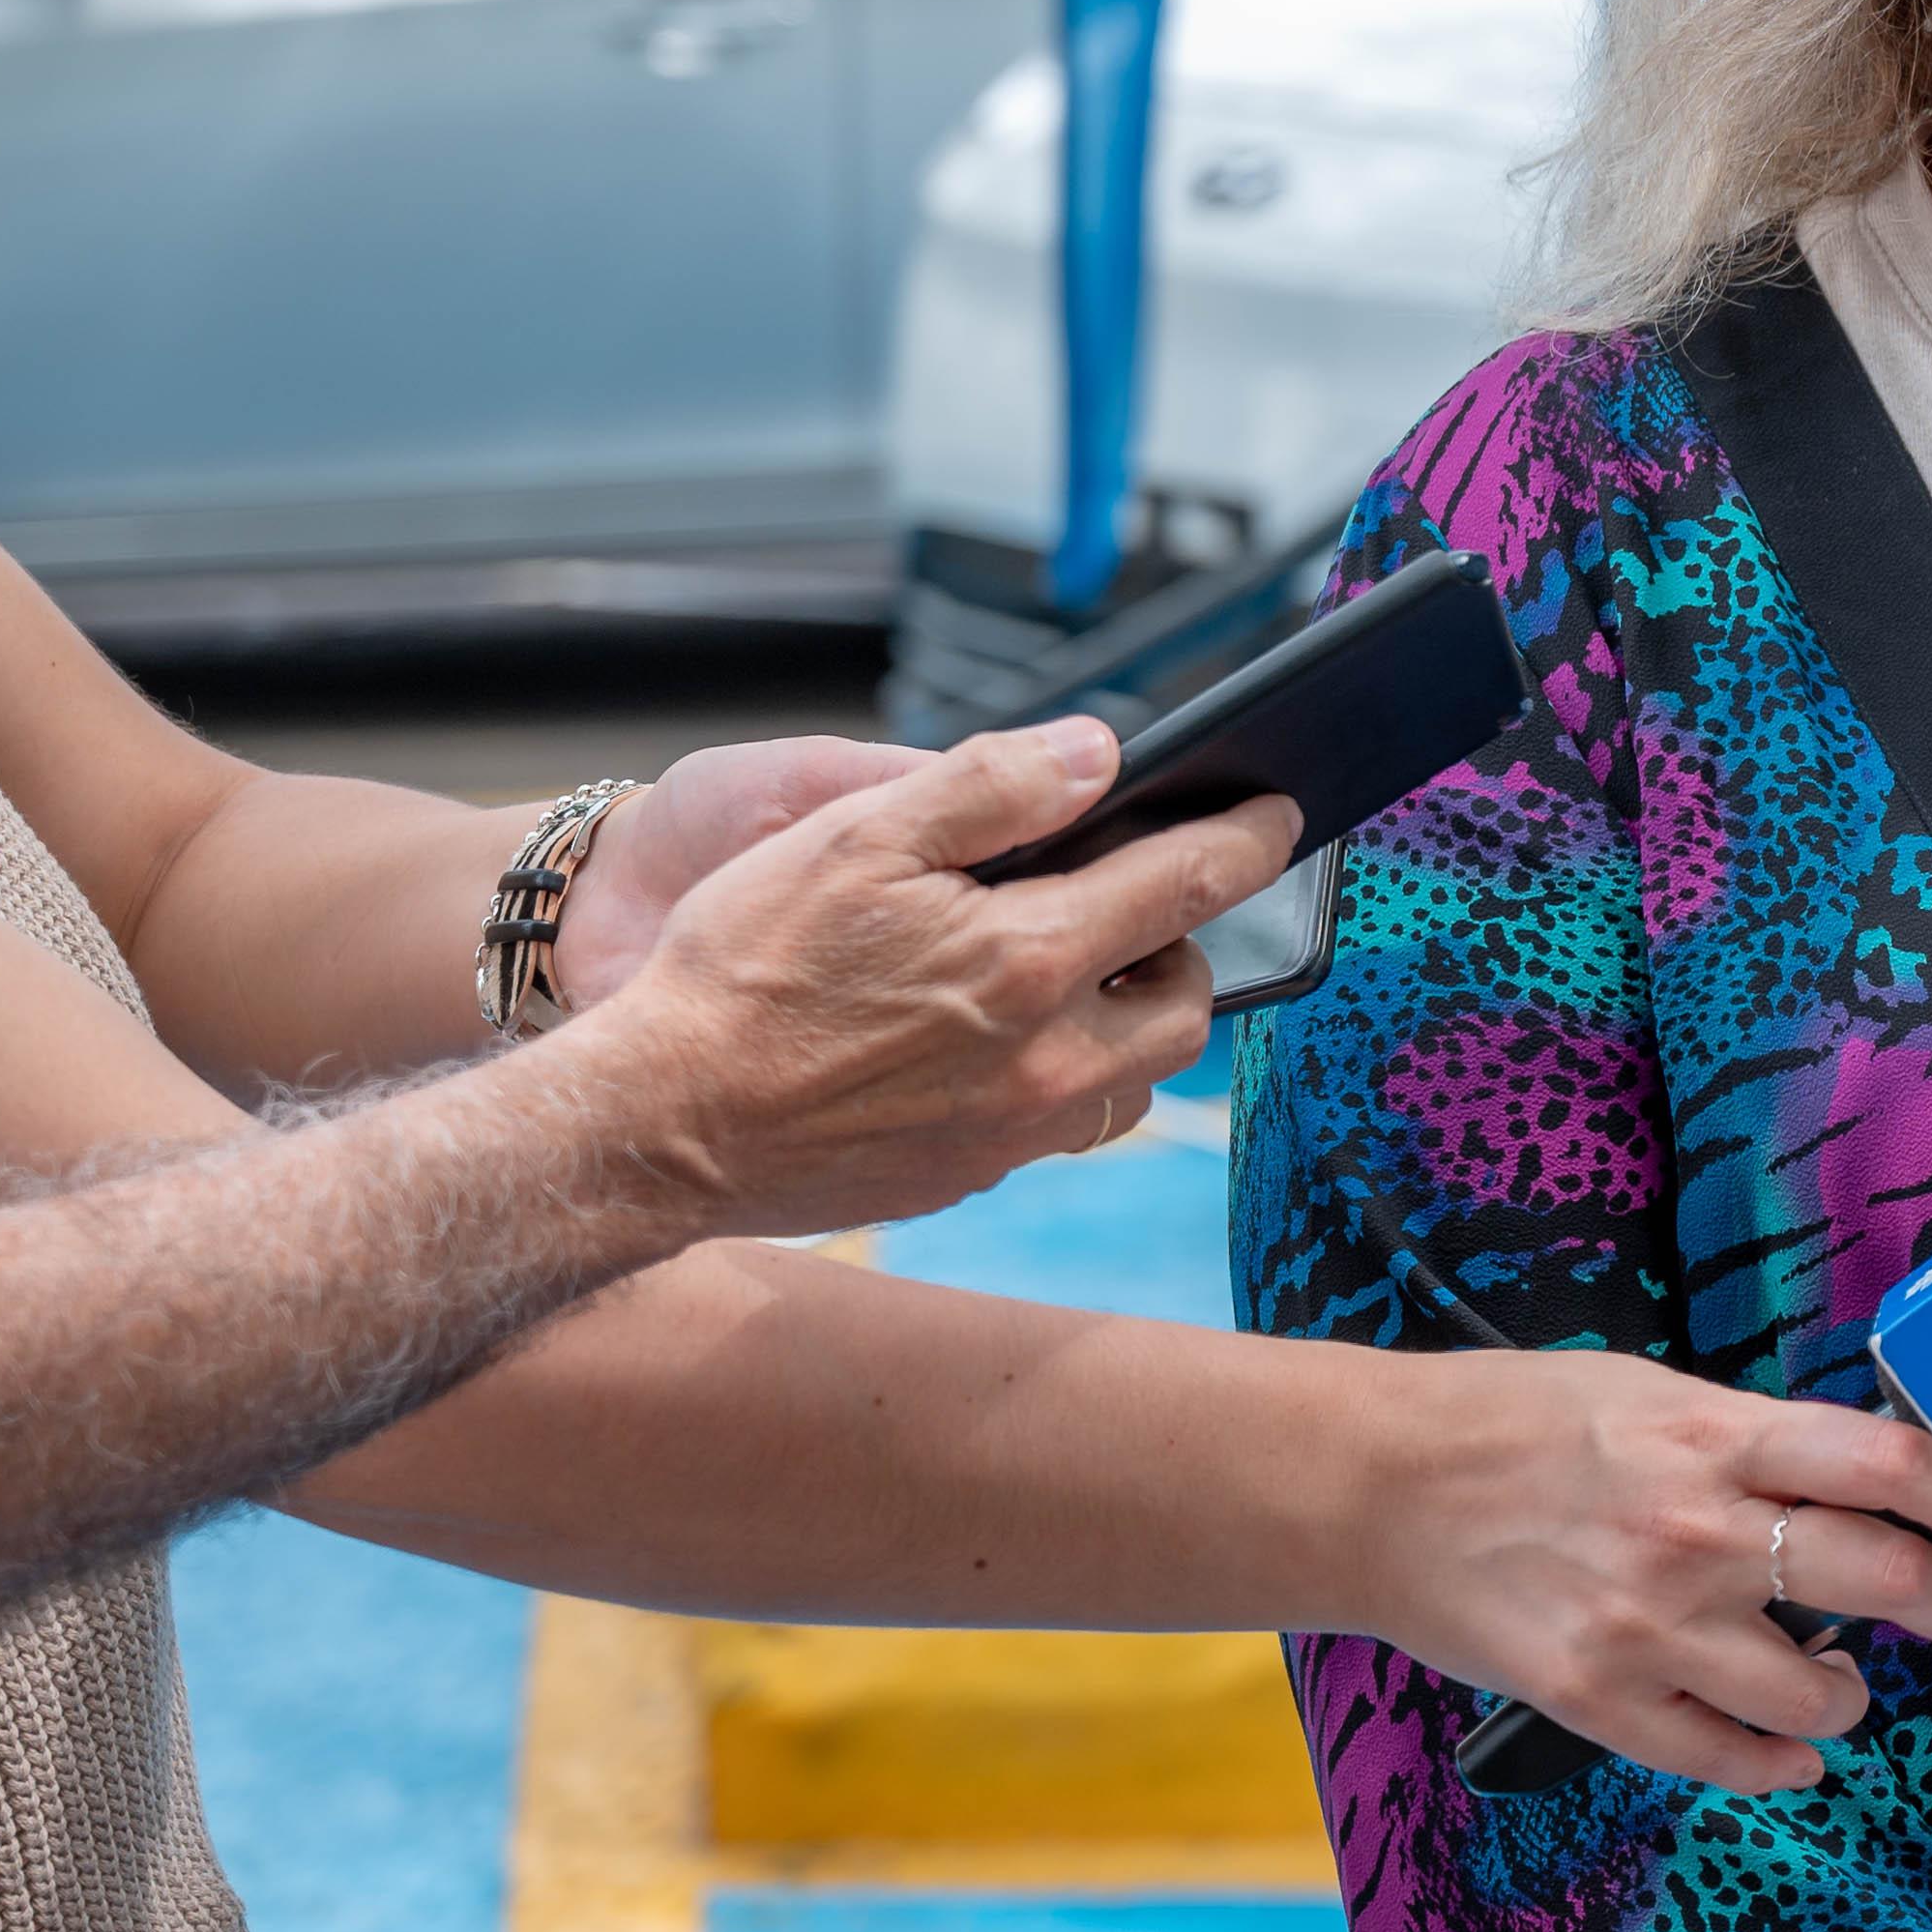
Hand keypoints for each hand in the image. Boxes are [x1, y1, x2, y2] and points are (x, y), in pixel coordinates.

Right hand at [552, 718, 1293, 1245]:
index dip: (1244, 839)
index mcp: (1030, 962)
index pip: (1187, 886)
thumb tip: (1100, 753)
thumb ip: (993, 787)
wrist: (655, 1127)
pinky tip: (995, 1044)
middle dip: (1182, 948)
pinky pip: (1055, 1129)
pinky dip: (1058, 1078)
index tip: (1276, 813)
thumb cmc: (740, 971)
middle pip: (1184, 1006)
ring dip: (1126, 1025)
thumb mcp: (855, 835)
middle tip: (1141, 905)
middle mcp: (1045, 1062)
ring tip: (1071, 975)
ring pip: (1129, 1082)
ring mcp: (1008, 1134)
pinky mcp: (964, 1178)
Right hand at [1346, 1356, 1931, 1791]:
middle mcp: (1700, 1532)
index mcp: (1718, 1437)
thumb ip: (1749, 1439)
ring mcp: (1651, 1625)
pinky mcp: (1598, 1699)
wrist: (1373, 1488)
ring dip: (1854, 1694)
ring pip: (1818, 1689)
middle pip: (1887, 1577)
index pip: (1895, 1466)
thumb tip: (1854, 1480)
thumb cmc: (1510, 1421)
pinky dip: (1777, 1761)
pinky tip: (1793, 1751)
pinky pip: (1725, 1756)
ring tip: (1847, 1683)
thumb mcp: (1648, 1394)